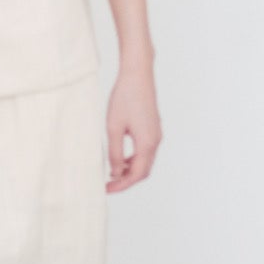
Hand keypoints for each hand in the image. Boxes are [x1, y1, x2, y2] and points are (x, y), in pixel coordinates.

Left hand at [105, 64, 161, 191]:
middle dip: (126, 180)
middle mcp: (155, 141)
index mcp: (147, 143)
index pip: (137, 174)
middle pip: (143, 171)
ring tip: (111, 172)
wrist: (138, 74)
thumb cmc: (124, 97)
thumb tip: (115, 172)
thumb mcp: (113, 127)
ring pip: (145, 161)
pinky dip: (133, 159)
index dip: (122, 185)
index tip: (107, 189)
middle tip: (108, 185)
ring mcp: (156, 134)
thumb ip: (115, 153)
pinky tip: (120, 157)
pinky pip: (145, 150)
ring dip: (130, 170)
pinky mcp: (153, 127)